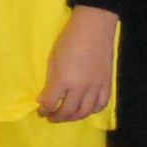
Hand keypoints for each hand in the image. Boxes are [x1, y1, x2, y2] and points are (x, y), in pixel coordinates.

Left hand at [40, 4, 119, 121]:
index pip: (50, 103)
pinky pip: (101, 104)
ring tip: (66, 116)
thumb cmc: (69, 39)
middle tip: (50, 117)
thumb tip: (46, 96)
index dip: (43, 109)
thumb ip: (51, 80)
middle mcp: (80, 87)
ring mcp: (95, 87)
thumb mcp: (53, 59)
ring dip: (73, 118)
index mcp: (63, 80)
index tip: (40, 110)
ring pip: (85, 112)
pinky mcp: (107, 84)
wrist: (94, 28)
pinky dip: (92, 111)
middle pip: (68, 111)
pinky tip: (85, 110)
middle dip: (57, 117)